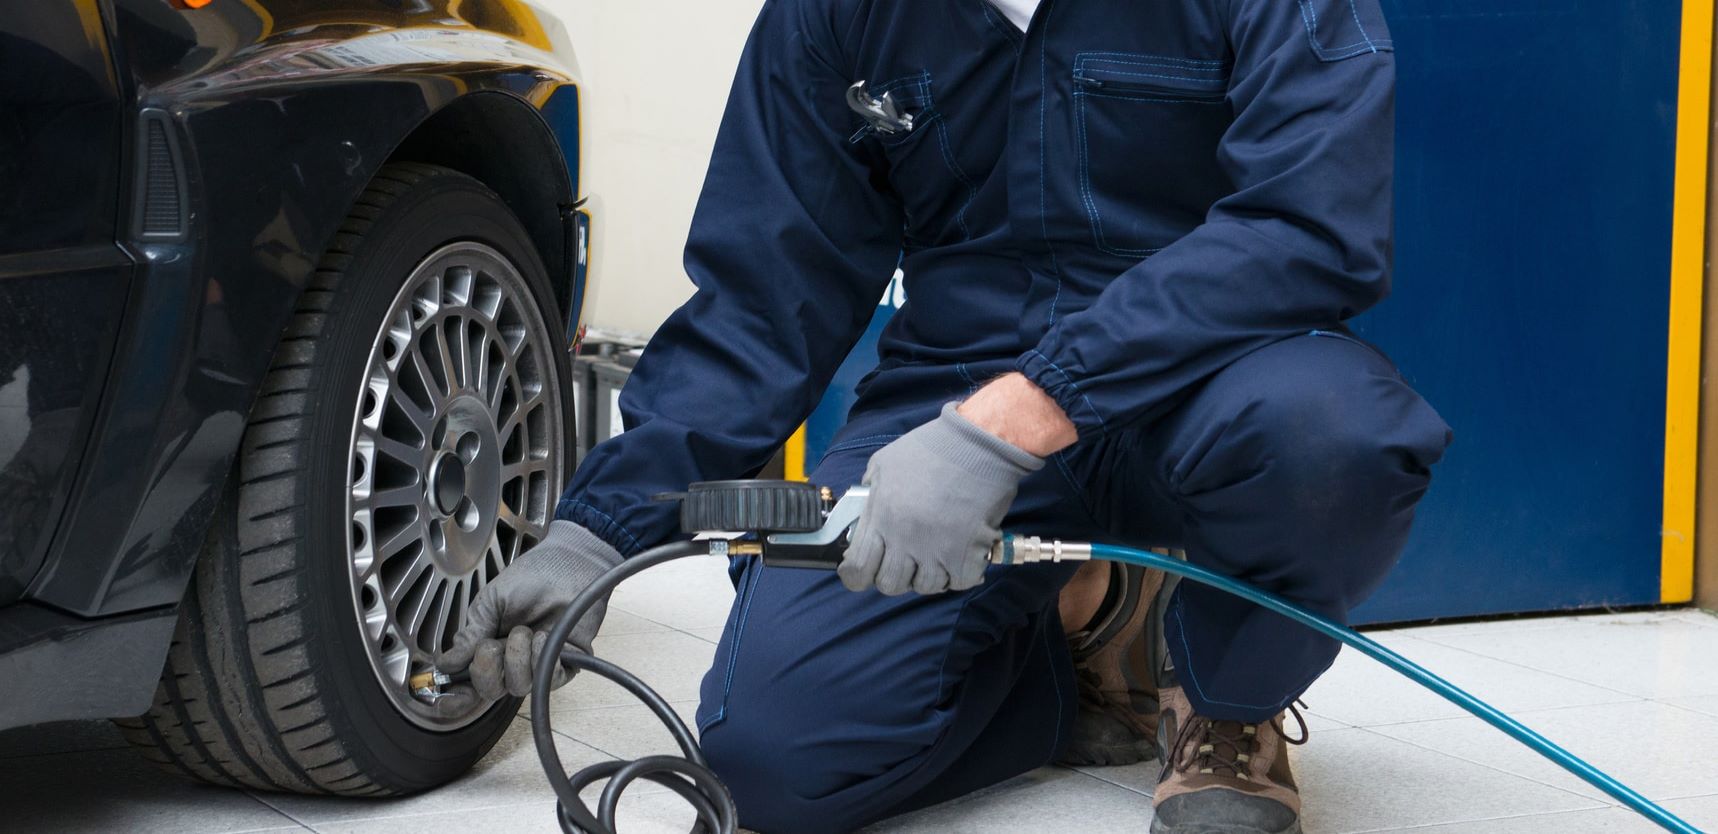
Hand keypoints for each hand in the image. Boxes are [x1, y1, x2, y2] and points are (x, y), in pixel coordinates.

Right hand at [439, 520, 623, 700]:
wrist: (566, 564)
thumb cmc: (530, 579)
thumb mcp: (491, 602)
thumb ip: (471, 634)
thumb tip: (446, 664)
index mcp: (489, 647)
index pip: (471, 683)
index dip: (458, 697)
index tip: (449, 698)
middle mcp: (512, 661)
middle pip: (491, 692)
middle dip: (486, 672)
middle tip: (492, 646)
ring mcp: (538, 665)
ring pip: (518, 687)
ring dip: (516, 659)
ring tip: (524, 632)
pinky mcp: (565, 664)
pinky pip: (548, 679)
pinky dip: (540, 658)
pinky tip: (542, 637)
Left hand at [838, 402, 1044, 594]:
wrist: (978, 444)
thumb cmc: (931, 449)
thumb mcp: (883, 464)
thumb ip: (869, 495)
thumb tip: (863, 518)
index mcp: (881, 517)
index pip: (858, 570)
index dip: (856, 577)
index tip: (861, 573)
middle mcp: (905, 539)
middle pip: (890, 585)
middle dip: (893, 576)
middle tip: (904, 561)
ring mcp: (937, 551)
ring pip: (925, 587)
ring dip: (928, 574)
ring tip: (935, 554)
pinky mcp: (968, 556)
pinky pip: (958, 582)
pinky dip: (958, 574)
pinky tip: (959, 555)